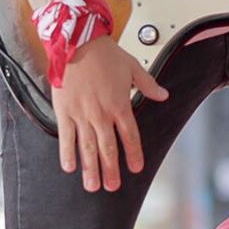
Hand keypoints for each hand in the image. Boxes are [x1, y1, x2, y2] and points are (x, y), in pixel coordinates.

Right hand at [51, 37, 170, 193]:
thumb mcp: (132, 67)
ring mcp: (82, 114)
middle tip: (112, 186)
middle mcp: (101, 114)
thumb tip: (163, 95)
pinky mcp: (64, 111)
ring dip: (91, 168)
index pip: (130, 136)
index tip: (135, 168)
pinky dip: (68, 153)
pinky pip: (66, 136)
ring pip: (88, 147)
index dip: (133, 154)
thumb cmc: (104, 53)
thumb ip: (148, 85)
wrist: (76, 42)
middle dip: (111, 170)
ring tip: (92, 185)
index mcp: (120, 105)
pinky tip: (70, 167)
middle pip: (108, 148)